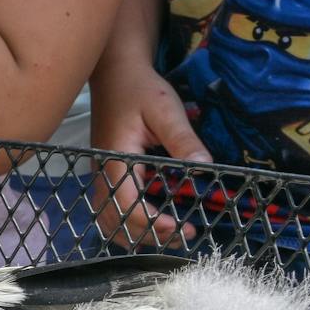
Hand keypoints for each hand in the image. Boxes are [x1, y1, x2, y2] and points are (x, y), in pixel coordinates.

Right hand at [89, 61, 209, 247]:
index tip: (179, 226)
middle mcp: (103, 172)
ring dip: (136, 234)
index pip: (125, 204)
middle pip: (114, 220)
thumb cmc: (140, 89)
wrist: (115, 73)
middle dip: (147, 235)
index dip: (150, 222)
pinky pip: (110, 209)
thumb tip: (207, 167)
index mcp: (116, 159)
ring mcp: (101, 175)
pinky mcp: (107, 174)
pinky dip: (128, 224)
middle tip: (184, 236)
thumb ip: (183, 139)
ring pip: (108, 219)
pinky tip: (152, 224)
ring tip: (170, 236)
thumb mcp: (166, 109)